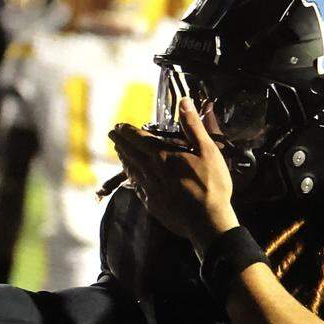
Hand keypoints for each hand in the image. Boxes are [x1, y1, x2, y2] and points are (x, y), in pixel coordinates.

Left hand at [109, 97, 238, 257]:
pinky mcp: (152, 204)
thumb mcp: (207, 150)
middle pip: (130, 153)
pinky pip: (137, 187)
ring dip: (123, 159)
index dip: (127, 131)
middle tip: (112, 135)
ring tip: (119, 152)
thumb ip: (193, 126)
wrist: (207, 221)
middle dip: (120, 142)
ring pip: (131, 170)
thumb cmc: (211, 184)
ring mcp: (150, 189)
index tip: (118, 126)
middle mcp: (151, 171)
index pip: (139, 139)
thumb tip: (184, 102)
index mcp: (163, 155)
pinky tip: (131, 178)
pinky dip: (131, 179)